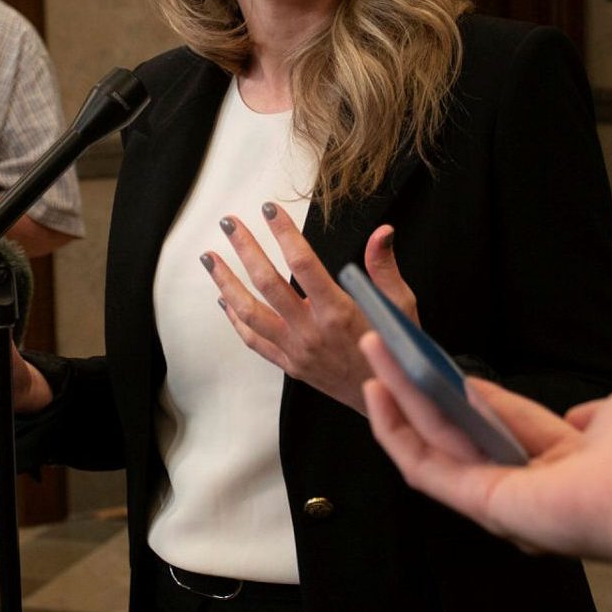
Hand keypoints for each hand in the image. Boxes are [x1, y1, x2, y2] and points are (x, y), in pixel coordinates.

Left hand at [202, 208, 413, 413]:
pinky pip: (254, 341)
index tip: (270, 210)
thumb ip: (384, 267)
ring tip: (210, 259)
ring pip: (249, 313)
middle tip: (228, 223)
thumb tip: (382, 231)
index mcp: (339, 311)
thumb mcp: (401, 306)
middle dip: (245, 249)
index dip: (284, 233)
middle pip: (266, 284)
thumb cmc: (396, 352)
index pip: (302, 263)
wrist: (388, 402)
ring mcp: (296, 350)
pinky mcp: (290, 365)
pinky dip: (235, 320)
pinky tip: (224, 299)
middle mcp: (311, 331)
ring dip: (226, 283)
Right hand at [361, 339, 611, 611]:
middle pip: (454, 431)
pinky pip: (425, 468)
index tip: (434, 359)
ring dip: (397, 397)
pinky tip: (379, 392)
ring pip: (432, 443)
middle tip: (385, 348)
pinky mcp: (482, 505)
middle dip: (416, 388)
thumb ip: (599, 410)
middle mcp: (526, 485)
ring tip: (373, 352)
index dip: (462, 389)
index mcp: (561, 464)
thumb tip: (581, 417)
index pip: (498, 421)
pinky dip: (395, 430)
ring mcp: (500, 498)